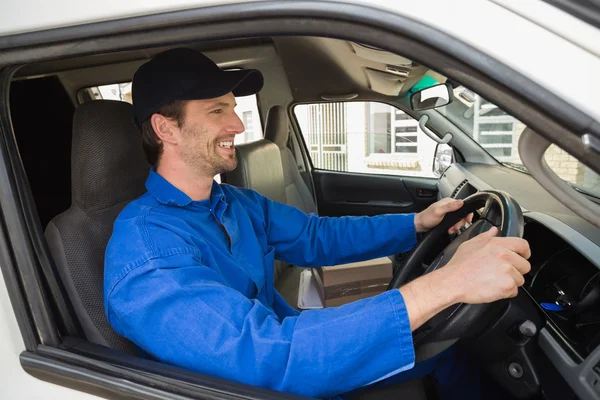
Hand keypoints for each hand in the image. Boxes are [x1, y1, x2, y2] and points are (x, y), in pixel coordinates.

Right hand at [399, 226, 530, 330]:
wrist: (452, 282)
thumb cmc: (459, 265)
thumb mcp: (470, 244)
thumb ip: (486, 236)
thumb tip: (495, 230)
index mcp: (497, 244)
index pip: (523, 245)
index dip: (524, 253)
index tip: (521, 257)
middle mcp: (504, 255)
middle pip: (524, 265)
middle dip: (515, 270)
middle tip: (500, 273)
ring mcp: (507, 270)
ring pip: (519, 279)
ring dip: (510, 282)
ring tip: (493, 281)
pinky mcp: (507, 285)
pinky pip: (514, 291)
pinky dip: (505, 293)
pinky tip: (493, 288)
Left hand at [414, 198, 472, 233]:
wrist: (420, 225)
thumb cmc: (427, 217)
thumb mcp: (438, 211)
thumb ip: (449, 206)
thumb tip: (461, 202)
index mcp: (448, 202)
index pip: (463, 205)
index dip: (467, 213)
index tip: (468, 220)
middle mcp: (450, 206)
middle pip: (462, 214)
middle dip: (460, 222)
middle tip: (455, 227)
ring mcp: (449, 213)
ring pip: (459, 220)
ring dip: (456, 226)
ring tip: (451, 230)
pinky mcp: (447, 219)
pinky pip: (455, 223)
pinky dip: (453, 227)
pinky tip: (450, 230)